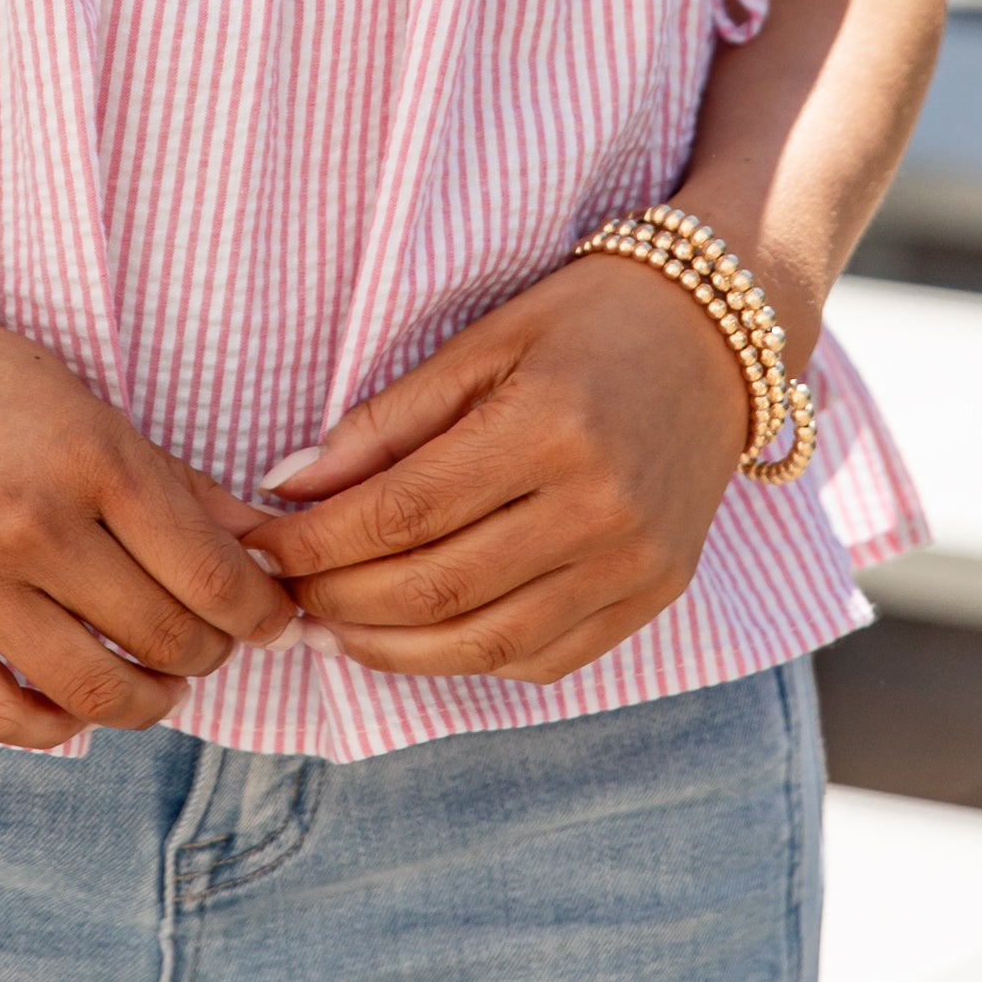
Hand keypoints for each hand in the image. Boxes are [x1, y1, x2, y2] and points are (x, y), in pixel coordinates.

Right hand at [0, 268, 301, 748]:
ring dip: (147, 702)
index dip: (259, 613)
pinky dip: (55, 727)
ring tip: (153, 682)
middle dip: (211, 654)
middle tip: (211, 644)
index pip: (211, 573)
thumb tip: (261, 539)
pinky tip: (70, 706)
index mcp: (90, 454)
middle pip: (166, 638)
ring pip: (97, 692)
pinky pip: (1, 716)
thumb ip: (171, 478)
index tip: (270, 620)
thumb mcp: (79, 400)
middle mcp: (35, 523)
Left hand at [245, 256, 752, 685]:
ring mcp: (633, 564)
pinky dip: (468, 661)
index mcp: (548, 430)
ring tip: (329, 632)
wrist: (720, 338)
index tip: (261, 545)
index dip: (318, 542)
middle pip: (437, 587)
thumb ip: (387, 421)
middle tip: (281, 594)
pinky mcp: (654, 595)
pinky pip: (545, 660)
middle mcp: (598, 509)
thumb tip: (287, 486)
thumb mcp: (484, 341)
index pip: (403, 513)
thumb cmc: (588, 320)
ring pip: (486, 643)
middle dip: (339, 600)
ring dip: (391, 650)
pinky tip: (416, 640)